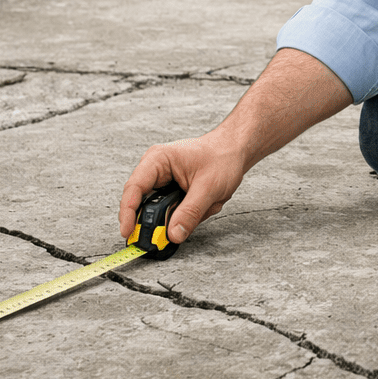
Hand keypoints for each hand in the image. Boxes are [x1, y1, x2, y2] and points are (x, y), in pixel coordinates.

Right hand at [117, 48, 353, 245]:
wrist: (250, 141)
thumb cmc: (228, 155)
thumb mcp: (211, 188)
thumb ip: (190, 213)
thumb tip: (172, 237)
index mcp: (157, 160)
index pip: (131, 191)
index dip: (127, 217)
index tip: (129, 237)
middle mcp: (159, 167)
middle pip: (146, 205)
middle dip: (169, 217)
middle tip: (185, 224)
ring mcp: (171, 177)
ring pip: (167, 210)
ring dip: (189, 213)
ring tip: (212, 200)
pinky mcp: (183, 184)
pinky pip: (182, 208)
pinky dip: (197, 211)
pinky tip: (216, 200)